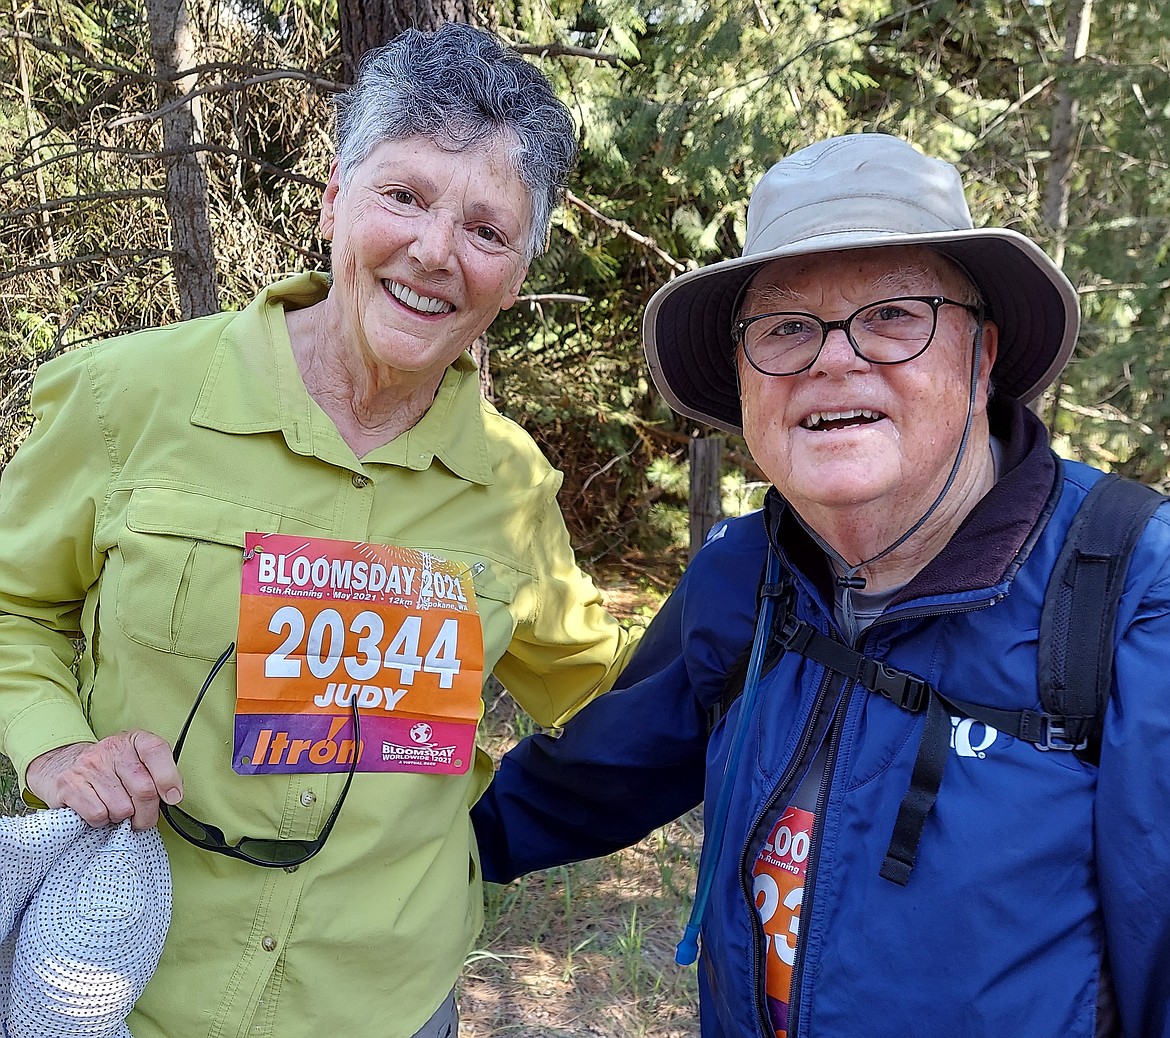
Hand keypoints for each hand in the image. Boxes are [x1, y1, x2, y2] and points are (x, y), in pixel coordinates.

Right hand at [25, 731, 183, 829]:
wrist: (62, 764)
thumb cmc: (110, 768)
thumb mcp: (137, 760)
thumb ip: (158, 772)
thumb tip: (174, 796)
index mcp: (134, 740)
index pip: (156, 751)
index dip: (169, 778)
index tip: (173, 798)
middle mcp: (111, 749)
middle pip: (144, 789)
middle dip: (148, 813)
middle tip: (143, 818)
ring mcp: (89, 766)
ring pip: (122, 808)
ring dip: (122, 817)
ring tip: (116, 809)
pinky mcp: (69, 785)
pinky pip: (98, 815)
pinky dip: (102, 821)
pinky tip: (100, 810)